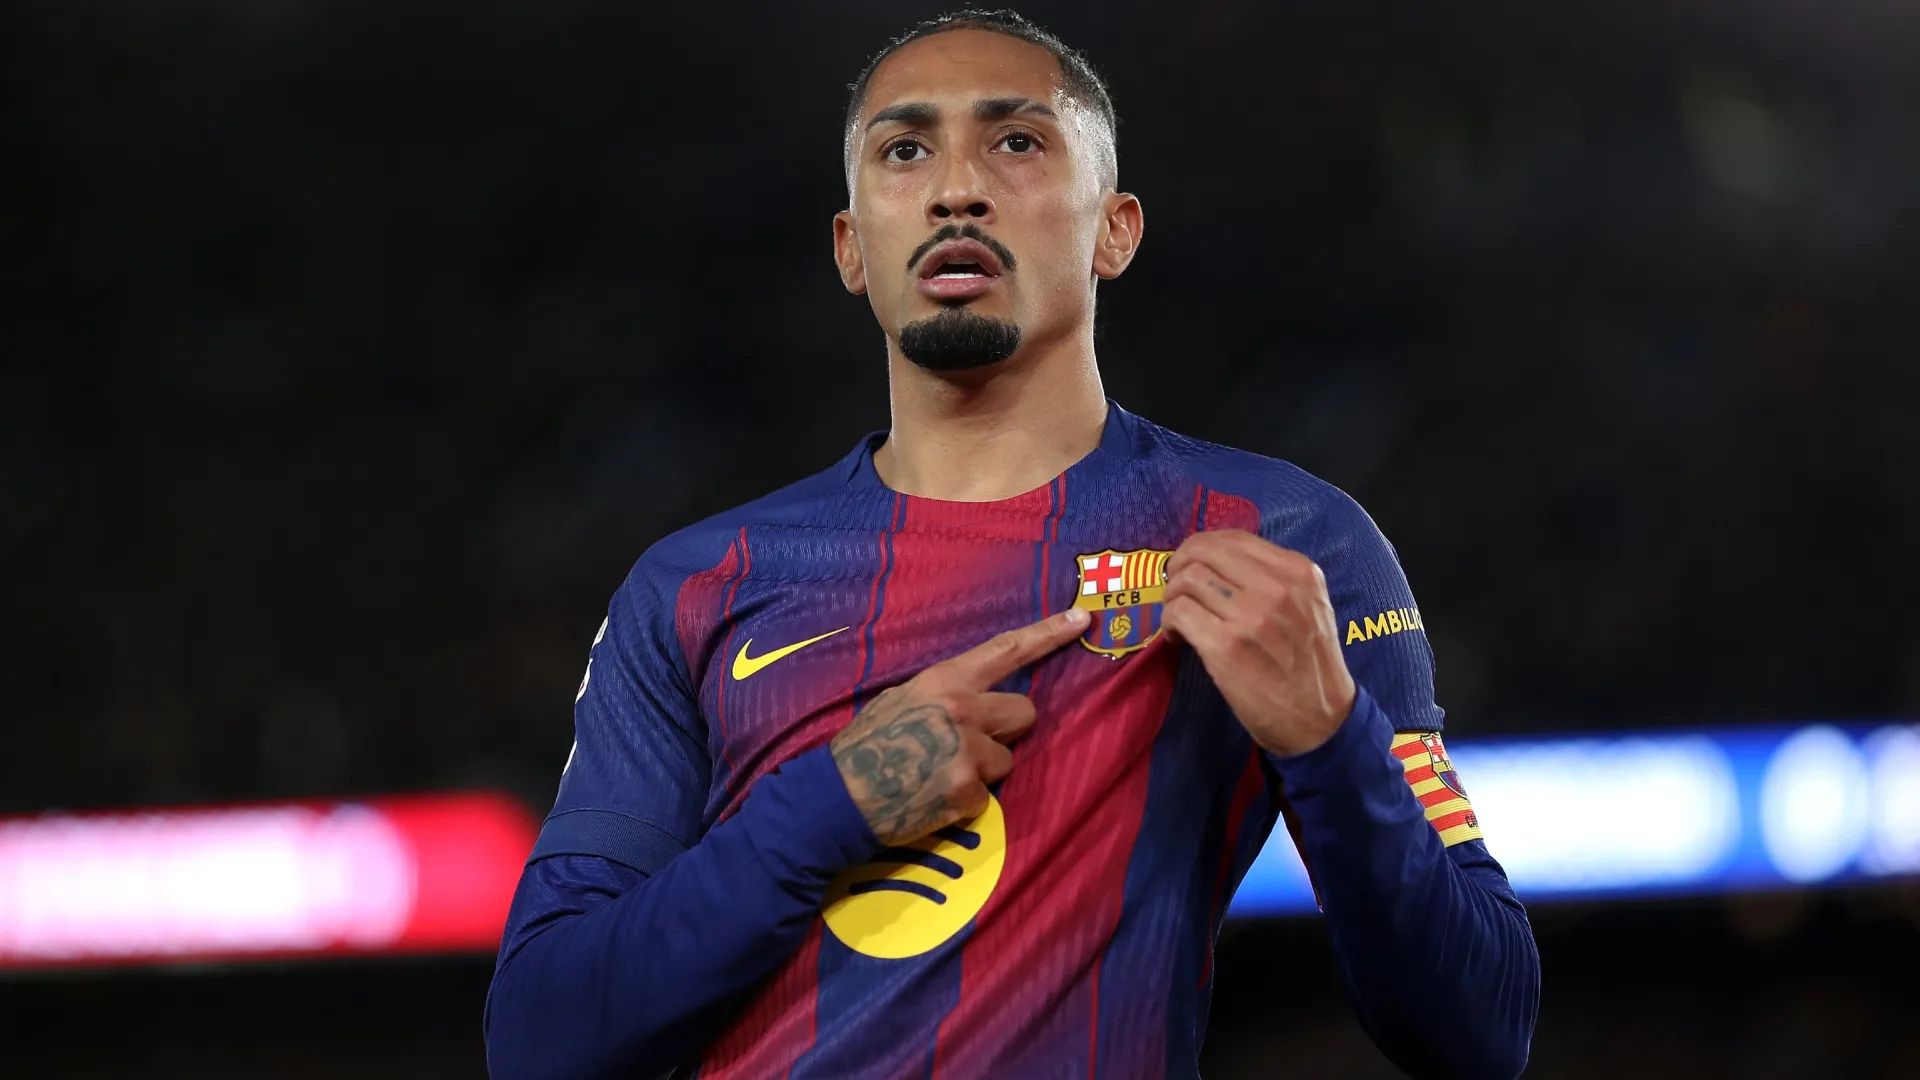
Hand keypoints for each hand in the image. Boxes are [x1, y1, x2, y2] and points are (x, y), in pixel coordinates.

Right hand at [831, 607, 1090, 844]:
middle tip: (969, 745)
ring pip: (1006, 760)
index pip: (1006, 650)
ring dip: (982, 771)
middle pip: (1024, 712)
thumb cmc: (865, 746)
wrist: (836, 796)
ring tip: (939, 775)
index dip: (1047, 634)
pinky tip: (933, 800)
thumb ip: (943, 694)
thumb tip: (975, 695)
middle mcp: (962, 709)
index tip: (1080, 619)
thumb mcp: (899, 700)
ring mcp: (966, 750)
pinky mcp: (965, 790)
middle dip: (1005, 731)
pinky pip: (985, 797)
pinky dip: (964, 803)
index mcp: (944, 680)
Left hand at [1161, 529, 1355, 756]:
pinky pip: (1179, 613)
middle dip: (1179, 567)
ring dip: (1171, 598)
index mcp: (1298, 572)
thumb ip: (1274, 579)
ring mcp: (1251, 615)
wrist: (1319, 720)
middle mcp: (1277, 587)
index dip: (1201, 548)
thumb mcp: (1309, 606)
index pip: (1233, 538)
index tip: (1190, 566)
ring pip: (1187, 581)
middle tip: (1174, 588)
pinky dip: (1168, 622)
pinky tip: (1177, 638)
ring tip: (1177, 618)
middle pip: (1204, 552)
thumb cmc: (1309, 666)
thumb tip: (1217, 563)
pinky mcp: (1226, 646)